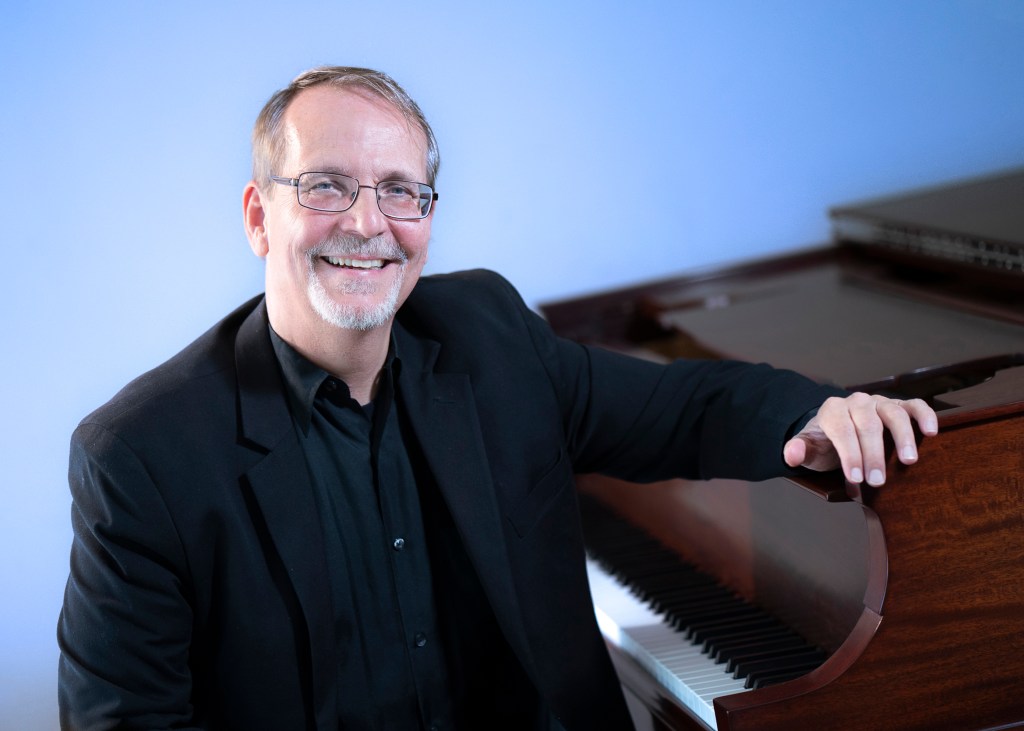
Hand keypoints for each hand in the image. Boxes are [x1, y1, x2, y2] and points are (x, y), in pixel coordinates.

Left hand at [783, 393, 937, 485]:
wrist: (839, 432)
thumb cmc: (826, 444)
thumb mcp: (811, 450)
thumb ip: (800, 452)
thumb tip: (792, 455)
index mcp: (832, 410)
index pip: (841, 429)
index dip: (849, 454)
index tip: (856, 478)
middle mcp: (857, 402)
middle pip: (867, 424)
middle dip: (873, 454)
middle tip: (877, 481)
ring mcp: (880, 402)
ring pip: (893, 413)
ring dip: (902, 437)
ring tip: (909, 461)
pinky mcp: (900, 406)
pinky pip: (914, 405)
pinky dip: (924, 415)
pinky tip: (931, 432)